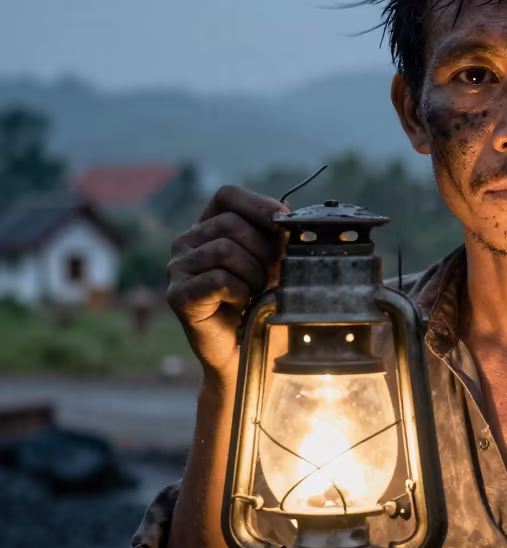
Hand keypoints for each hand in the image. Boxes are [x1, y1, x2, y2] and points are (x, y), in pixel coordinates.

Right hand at [167, 186, 288, 377]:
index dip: (258, 204)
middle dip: (263, 248)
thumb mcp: (273, 262)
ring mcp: (178, 268)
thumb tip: (287, 215)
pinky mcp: (177, 295)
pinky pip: (218, 279)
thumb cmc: (260, 303)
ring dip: (253, 273)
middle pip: (230, 223)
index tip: (283, 221)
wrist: (244, 352)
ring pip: (225, 249)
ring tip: (255, 291)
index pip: (228, 195)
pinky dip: (240, 291)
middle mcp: (186, 243)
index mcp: (209, 227)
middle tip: (272, 274)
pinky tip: (241, 303)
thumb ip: (275, 236)